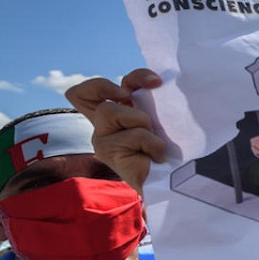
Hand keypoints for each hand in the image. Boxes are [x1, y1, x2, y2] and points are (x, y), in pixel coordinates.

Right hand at [65, 69, 165, 191]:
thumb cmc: (169, 145)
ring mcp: (101, 141)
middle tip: (143, 112)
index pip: (82, 93)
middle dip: (118, 94)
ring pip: (111, 110)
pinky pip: (133, 134)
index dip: (102, 85)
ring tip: (153, 141)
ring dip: (141, 121)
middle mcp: (101, 127)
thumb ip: (145, 94)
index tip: (132, 89)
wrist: (176, 178)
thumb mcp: (154, 112)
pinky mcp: (108, 154)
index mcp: (111, 115)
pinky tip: (155, 156)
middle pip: (83, 94)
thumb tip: (153, 81)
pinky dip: (152, 142)